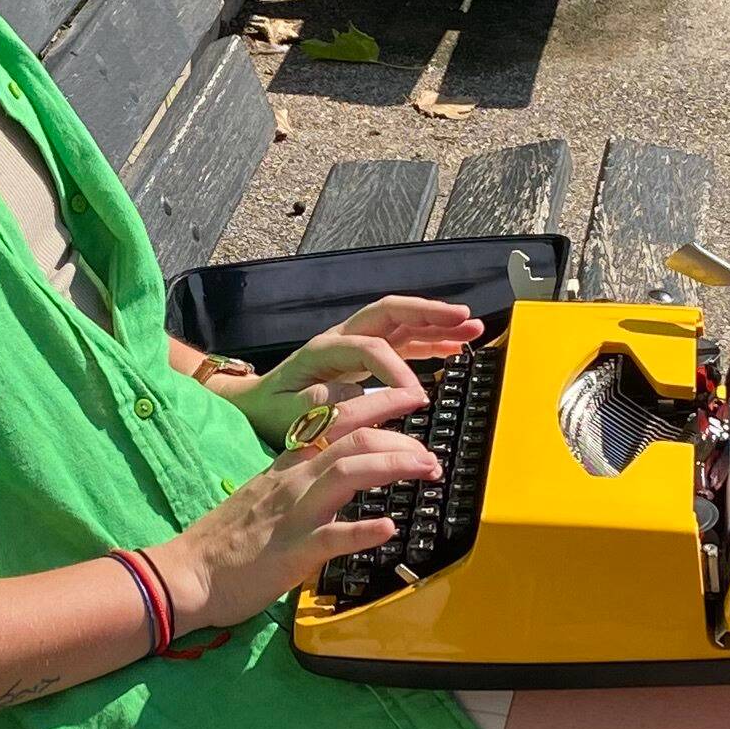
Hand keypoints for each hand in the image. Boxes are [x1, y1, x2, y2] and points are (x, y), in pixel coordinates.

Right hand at [152, 383, 442, 633]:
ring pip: (346, 473)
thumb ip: (300, 480)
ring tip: (427, 470)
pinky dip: (361, 530)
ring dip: (393, 466)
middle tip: (432, 451)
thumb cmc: (226, 543)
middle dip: (400, 437)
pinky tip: (388, 528)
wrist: (186, 573)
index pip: (336, 419)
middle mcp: (293, 481)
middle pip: (352, 439)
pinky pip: (330, 537)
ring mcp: (293, 515)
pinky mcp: (291, 553)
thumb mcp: (266, 496)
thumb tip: (338, 472)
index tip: (411, 397)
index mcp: (288, 467)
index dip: (379, 403)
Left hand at [215, 295, 481, 447]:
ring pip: (401, 323)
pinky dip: (429, 341)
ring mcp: (355, 343)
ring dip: (437, 323)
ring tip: (472, 326)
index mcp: (324, 350)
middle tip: (463, 317)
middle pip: (391, 313)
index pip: (371, 347)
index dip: (397, 369)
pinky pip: (401, 341)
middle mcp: (342, 338)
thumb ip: (324, 405)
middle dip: (429, 313)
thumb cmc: (273, 412)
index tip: (417, 398)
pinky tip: (455, 345)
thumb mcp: (291, 416)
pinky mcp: (364, 356)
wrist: (256, 404)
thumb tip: (359, 393)